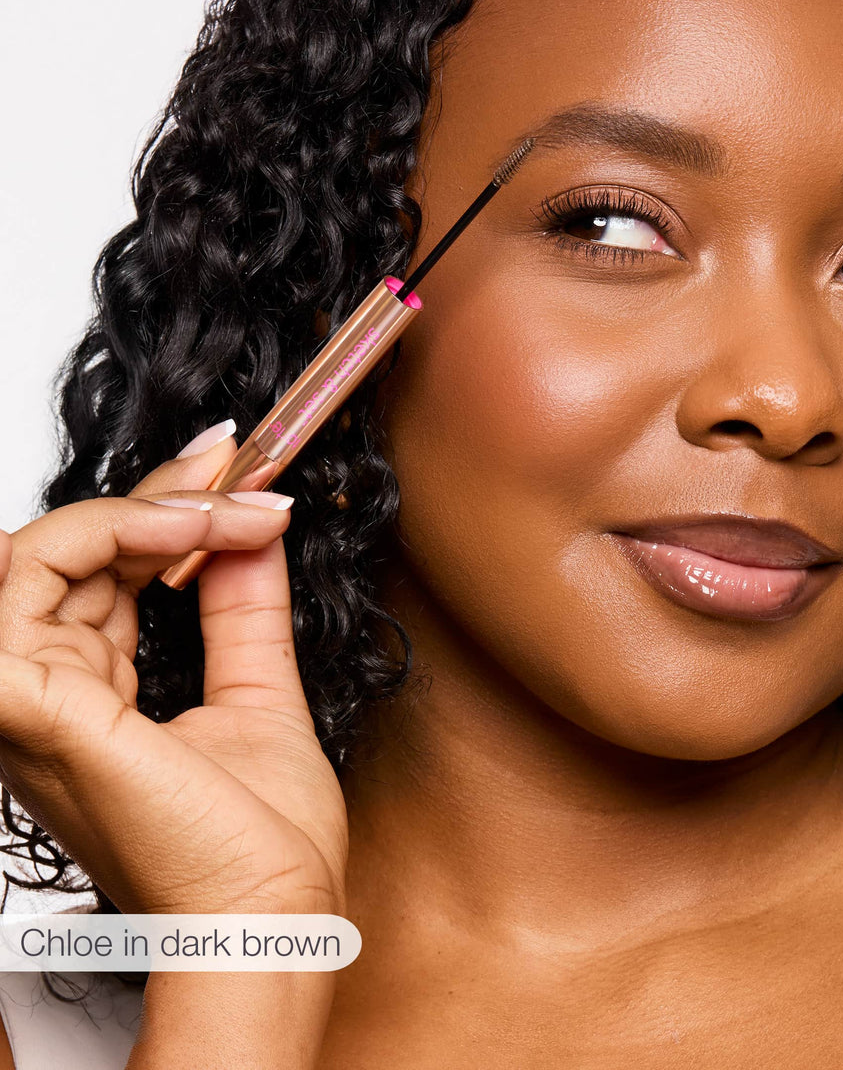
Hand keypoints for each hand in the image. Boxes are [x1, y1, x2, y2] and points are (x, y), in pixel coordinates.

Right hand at [0, 424, 347, 916]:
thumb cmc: (260, 845)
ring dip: (137, 512)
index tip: (232, 465)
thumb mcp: (257, 693)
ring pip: (34, 558)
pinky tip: (183, 529)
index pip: (96, 572)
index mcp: (87, 697)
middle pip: (64, 553)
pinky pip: (16, 605)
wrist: (272, 921)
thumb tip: (251, 529)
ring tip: (221, 508)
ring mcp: (34, 704)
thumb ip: (241, 609)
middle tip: (233, 464)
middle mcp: (48, 696)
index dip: (157, 506)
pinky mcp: (41, 712)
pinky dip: (96, 541)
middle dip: (156, 492)